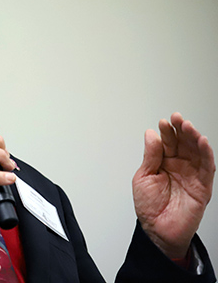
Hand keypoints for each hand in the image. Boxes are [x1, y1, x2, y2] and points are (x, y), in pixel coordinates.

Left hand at [132, 112, 214, 257]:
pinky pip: (207, 167)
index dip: (166, 132)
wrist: (158, 230)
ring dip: (194, 137)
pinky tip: (202, 142)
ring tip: (188, 127)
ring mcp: (191, 175)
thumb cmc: (149, 207)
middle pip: (183, 144)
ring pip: (196, 152)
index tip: (163, 122)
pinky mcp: (202, 185)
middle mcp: (179, 166)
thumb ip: (150, 156)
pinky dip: (206, 154)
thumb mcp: (143, 177)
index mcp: (163, 163)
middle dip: (180, 130)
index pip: (167, 143)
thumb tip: (151, 135)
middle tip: (177, 119)